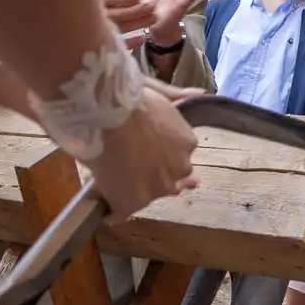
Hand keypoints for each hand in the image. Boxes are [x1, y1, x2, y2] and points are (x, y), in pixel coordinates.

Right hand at [86, 80, 202, 222]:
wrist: (107, 114)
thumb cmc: (130, 98)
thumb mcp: (159, 91)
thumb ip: (179, 96)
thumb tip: (200, 94)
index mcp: (186, 142)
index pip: (179, 157)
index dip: (164, 158)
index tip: (154, 157)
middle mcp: (178, 168)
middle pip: (169, 180)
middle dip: (155, 177)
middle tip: (136, 175)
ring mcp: (157, 188)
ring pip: (147, 196)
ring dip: (134, 194)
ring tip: (116, 194)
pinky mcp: (131, 202)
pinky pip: (121, 213)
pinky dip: (112, 211)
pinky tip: (105, 212)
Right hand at [92, 0, 156, 40]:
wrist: (68, 17)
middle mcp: (94, 15)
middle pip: (117, 15)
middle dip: (135, 11)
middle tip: (152, 5)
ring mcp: (98, 31)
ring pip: (120, 29)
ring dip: (137, 24)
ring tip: (153, 18)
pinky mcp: (101, 43)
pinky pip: (116, 44)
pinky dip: (129, 42)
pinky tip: (142, 38)